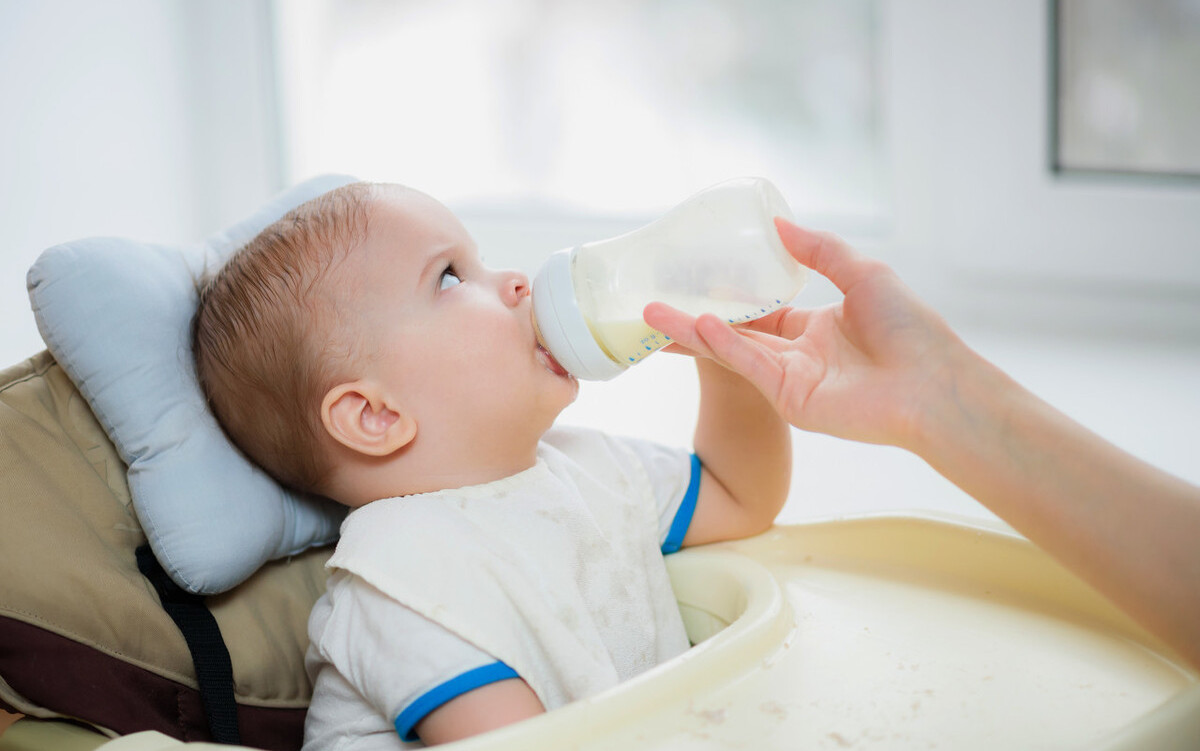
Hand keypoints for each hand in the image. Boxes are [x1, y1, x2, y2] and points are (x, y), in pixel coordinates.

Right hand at [644, 218, 968, 448]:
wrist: (934, 383)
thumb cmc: (909, 328)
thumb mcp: (862, 272)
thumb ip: (818, 250)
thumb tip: (777, 222)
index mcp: (815, 328)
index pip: (759, 310)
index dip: (726, 294)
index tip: (691, 277)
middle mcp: (796, 355)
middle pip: (733, 332)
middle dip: (692, 318)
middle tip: (650, 301)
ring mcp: (789, 380)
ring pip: (731, 350)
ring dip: (690, 332)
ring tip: (650, 314)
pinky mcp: (789, 400)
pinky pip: (749, 366)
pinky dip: (724, 345)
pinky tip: (697, 325)